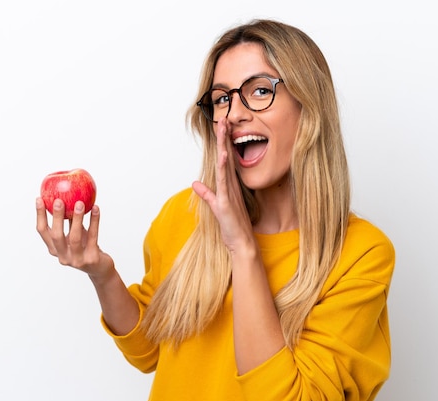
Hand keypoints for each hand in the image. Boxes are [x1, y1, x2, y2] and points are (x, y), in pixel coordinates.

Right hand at [36, 197, 114, 280]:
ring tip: (80, 203)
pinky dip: (94, 221)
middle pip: (56, 235)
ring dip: (77, 219)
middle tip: (59, 200)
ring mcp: (77, 259)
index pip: (43, 232)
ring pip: (75, 237)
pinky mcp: (91, 259)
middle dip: (56, 217)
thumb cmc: (86, 247)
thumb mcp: (76, 234)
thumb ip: (69, 220)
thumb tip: (65, 195)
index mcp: (55, 249)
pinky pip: (93, 236)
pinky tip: (96, 209)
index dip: (39, 215)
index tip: (39, 199)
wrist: (100, 268)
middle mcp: (63, 256)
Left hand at [192, 118, 254, 253]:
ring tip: (223, 129)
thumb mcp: (215, 206)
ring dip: (224, 146)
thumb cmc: (232, 227)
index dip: (223, 143)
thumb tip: (195, 183)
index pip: (225, 160)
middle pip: (227, 156)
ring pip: (226, 164)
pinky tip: (224, 154)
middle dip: (224, 138)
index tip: (221, 128)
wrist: (242, 243)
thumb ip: (206, 194)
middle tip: (224, 119)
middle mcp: (231, 185)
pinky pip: (226, 181)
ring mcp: (230, 192)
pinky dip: (225, 167)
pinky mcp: (227, 201)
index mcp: (229, 185)